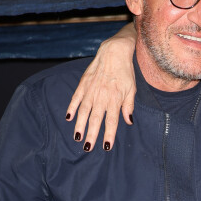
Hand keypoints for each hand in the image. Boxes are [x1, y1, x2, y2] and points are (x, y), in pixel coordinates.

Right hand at [66, 23, 136, 150]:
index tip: (106, 147)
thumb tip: (129, 121)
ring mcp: (91, 91)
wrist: (114, 52)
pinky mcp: (83, 84)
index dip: (109, 135)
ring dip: (80, 126)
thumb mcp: (131, 90)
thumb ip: (128, 106)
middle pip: (96, 120)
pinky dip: (72, 108)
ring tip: (77, 137)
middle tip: (88, 148)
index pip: (112, 122)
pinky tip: (68, 118)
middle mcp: (102, 97)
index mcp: (115, 100)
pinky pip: (76, 99)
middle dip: (92, 135)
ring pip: (84, 112)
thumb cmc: (125, 72)